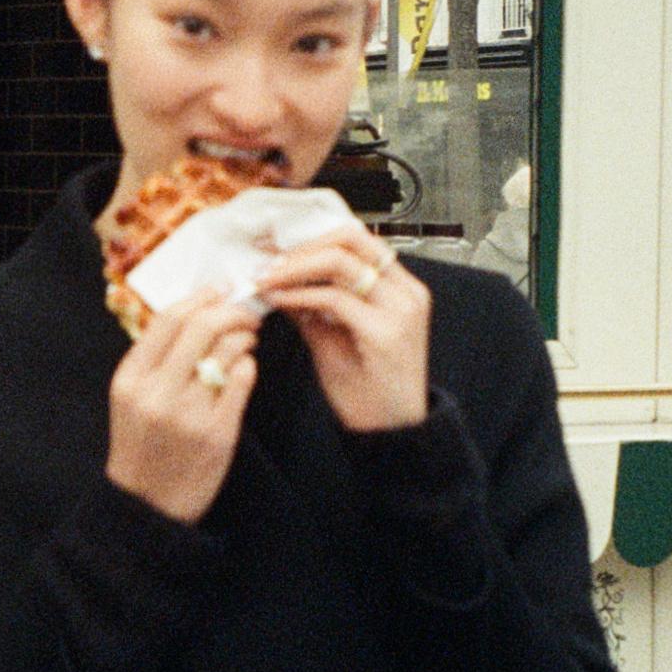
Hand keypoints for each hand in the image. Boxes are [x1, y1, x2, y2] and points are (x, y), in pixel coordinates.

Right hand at [106, 285, 261, 524]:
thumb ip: (153, 359)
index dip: (199, 297)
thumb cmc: (141, 445)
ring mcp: (189, 413)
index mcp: (130, 379)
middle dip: (231, 310)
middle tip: (245, 311)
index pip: (167, 319)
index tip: (218, 289)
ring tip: (246, 339)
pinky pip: (242, 380)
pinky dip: (248, 365)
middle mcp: (157, 393)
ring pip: (227, 350)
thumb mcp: (130, 398)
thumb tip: (194, 313)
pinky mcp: (218, 432)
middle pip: (201, 327)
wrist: (148, 505)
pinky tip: (244, 367)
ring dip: (244, 336)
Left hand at [254, 220, 430, 434]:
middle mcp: (406, 292)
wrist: (392, 435)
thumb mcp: (333, 337)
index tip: (273, 245)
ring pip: (340, 261)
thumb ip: (310, 305)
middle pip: (350, 237)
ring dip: (294, 267)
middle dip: (301, 246)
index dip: (310, 236)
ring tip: (265, 280)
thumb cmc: (367, 391)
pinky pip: (335, 299)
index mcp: (400, 288)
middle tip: (266, 261)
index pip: (355, 238)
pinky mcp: (386, 334)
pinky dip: (300, 295)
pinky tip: (278, 301)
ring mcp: (400, 310)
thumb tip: (276, 279)